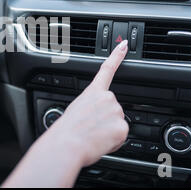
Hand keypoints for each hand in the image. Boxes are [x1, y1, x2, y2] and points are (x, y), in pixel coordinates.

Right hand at [46, 40, 128, 166]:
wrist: (67, 144)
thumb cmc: (66, 130)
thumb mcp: (75, 110)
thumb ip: (92, 107)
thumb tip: (98, 116)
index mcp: (93, 92)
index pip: (107, 69)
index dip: (117, 56)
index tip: (124, 45)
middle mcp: (107, 98)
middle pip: (114, 108)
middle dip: (106, 119)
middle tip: (91, 128)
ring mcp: (116, 112)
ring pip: (117, 123)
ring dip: (108, 131)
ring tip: (93, 136)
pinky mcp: (123, 127)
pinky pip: (121, 135)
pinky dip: (113, 141)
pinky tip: (100, 141)